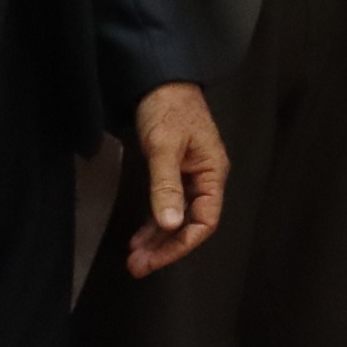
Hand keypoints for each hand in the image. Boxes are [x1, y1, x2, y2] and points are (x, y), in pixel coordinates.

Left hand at [127, 83, 227, 278]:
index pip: (205, 220)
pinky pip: (168, 206)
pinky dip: (154, 223)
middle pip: (191, 224)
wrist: (159, 80)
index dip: (181, 243)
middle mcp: (205, 179)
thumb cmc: (167, 108)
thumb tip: (170, 223)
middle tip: (137, 266)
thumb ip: (166, 186)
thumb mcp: (164, 147)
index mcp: (212, 173)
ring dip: (158, 239)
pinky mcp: (174, 172)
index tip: (154, 258)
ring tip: (134, 258)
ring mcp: (190, 176)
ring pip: (178, 218)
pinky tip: (139, 236)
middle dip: (166, 247)